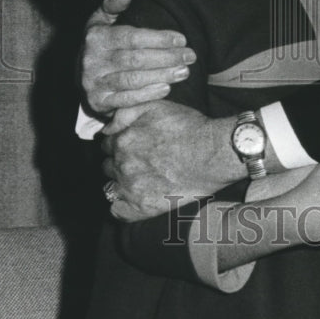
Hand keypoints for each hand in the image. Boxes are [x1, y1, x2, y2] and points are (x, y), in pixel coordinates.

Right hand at [81, 0, 196, 115]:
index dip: (158, 39)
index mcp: (96, 38)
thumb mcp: (101, 21)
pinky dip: (148, 95)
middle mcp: (92, 61)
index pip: (131, 37)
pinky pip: (126, 100)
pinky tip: (167, 88)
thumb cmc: (101, 44)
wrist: (81, 76)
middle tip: (190, 56)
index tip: (182, 39)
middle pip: (135, 59)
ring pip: (132, 80)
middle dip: (166, 57)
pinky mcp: (98, 102)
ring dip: (162, 75)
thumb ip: (112, 5)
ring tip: (184, 72)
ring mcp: (94, 83)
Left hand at [101, 100, 237, 221]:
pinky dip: (121, 207)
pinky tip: (134, 201)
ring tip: (142, 180)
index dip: (120, 144)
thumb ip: (124, 113)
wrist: (213, 152)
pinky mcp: (142, 207)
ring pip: (111, 188)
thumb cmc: (189, 127)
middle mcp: (121, 164)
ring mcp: (130, 187)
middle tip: (141, 163)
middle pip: (108, 166)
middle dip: (120, 163)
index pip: (108, 144)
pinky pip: (118, 212)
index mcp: (122, 140)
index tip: (134, 146)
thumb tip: (106, 128)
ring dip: (121, 183)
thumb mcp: (155, 106)